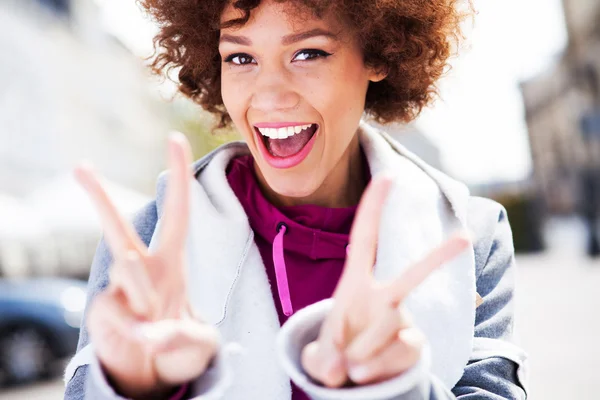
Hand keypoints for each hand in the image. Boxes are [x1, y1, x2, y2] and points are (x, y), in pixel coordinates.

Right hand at [75, 133, 218, 399]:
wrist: (150, 371)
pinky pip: (119, 315)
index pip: (178, 212)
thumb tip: (154, 336)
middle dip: (99, 197)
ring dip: (146, 292)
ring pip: (127, 272)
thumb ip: (188, 337)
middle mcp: (141, 268)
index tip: (174, 137)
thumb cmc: (178, 341)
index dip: (179, 176)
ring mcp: (118, 290)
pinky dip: (138, 334)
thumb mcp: (200, 342)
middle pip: (118, 227)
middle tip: (79, 166)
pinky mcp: (102, 314)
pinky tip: (144, 342)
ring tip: (156, 314)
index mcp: (171, 261)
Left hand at [301, 174, 468, 386]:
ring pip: (391, 326)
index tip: (388, 176)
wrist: (350, 377)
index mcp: (355, 284)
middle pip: (413, 276)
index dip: (374, 208)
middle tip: (466, 238)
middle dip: (439, 257)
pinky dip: (381, 367)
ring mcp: (402, 320)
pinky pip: (403, 352)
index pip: (364, 238)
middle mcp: (384, 297)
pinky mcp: (415, 345)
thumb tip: (340, 371)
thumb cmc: (333, 351)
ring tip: (350, 366)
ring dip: (363, 352)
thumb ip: (324, 361)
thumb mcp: (319, 357)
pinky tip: (369, 375)